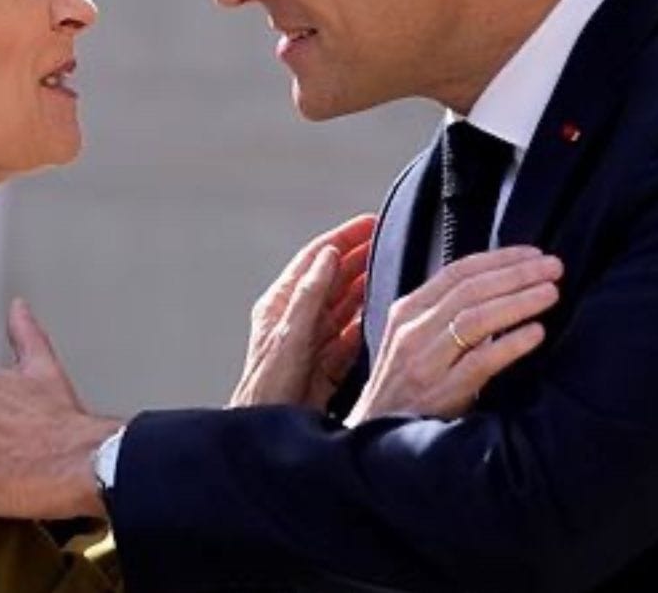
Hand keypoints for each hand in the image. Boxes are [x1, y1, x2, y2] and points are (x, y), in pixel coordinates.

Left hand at [230, 214, 374, 408]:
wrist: (265, 434)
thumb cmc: (266, 391)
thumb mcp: (289, 337)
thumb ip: (309, 296)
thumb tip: (328, 256)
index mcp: (281, 304)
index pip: (315, 258)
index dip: (343, 238)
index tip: (370, 223)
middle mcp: (296, 319)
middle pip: (333, 278)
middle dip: (359, 257)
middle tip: (389, 241)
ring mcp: (312, 341)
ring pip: (343, 305)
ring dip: (366, 286)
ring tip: (392, 268)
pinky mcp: (324, 364)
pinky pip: (350, 336)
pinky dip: (367, 323)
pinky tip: (384, 316)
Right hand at [346, 247, 561, 425]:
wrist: (373, 437)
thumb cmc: (403, 388)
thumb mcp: (411, 341)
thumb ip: (442, 315)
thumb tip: (498, 288)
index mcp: (407, 312)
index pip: (457, 272)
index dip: (500, 259)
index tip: (534, 254)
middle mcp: (413, 331)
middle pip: (471, 290)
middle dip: (517, 274)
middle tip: (554, 267)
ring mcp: (425, 362)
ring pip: (475, 319)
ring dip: (519, 302)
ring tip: (551, 293)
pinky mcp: (441, 394)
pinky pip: (480, 362)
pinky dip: (510, 344)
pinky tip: (536, 334)